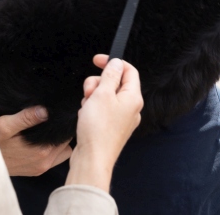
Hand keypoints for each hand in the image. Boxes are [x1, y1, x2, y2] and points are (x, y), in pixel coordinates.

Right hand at [0, 106, 71, 175]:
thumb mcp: (5, 125)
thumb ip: (26, 118)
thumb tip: (45, 110)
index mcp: (41, 150)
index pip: (65, 136)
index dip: (64, 125)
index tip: (60, 115)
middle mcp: (44, 162)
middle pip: (66, 145)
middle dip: (62, 133)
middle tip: (55, 120)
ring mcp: (40, 168)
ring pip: (62, 153)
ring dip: (58, 143)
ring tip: (49, 131)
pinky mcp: (35, 171)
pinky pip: (53, 160)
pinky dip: (52, 151)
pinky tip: (41, 141)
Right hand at [67, 55, 143, 191]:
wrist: (92, 159)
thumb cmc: (98, 129)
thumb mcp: (102, 94)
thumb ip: (110, 75)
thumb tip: (116, 63)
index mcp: (133, 98)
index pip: (129, 71)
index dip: (113, 62)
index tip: (97, 60)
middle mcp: (131, 108)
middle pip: (115, 83)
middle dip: (98, 83)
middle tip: (89, 92)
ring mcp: (122, 119)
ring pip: (106, 97)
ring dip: (93, 97)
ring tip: (86, 107)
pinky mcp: (112, 128)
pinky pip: (102, 110)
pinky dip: (92, 109)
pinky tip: (86, 116)